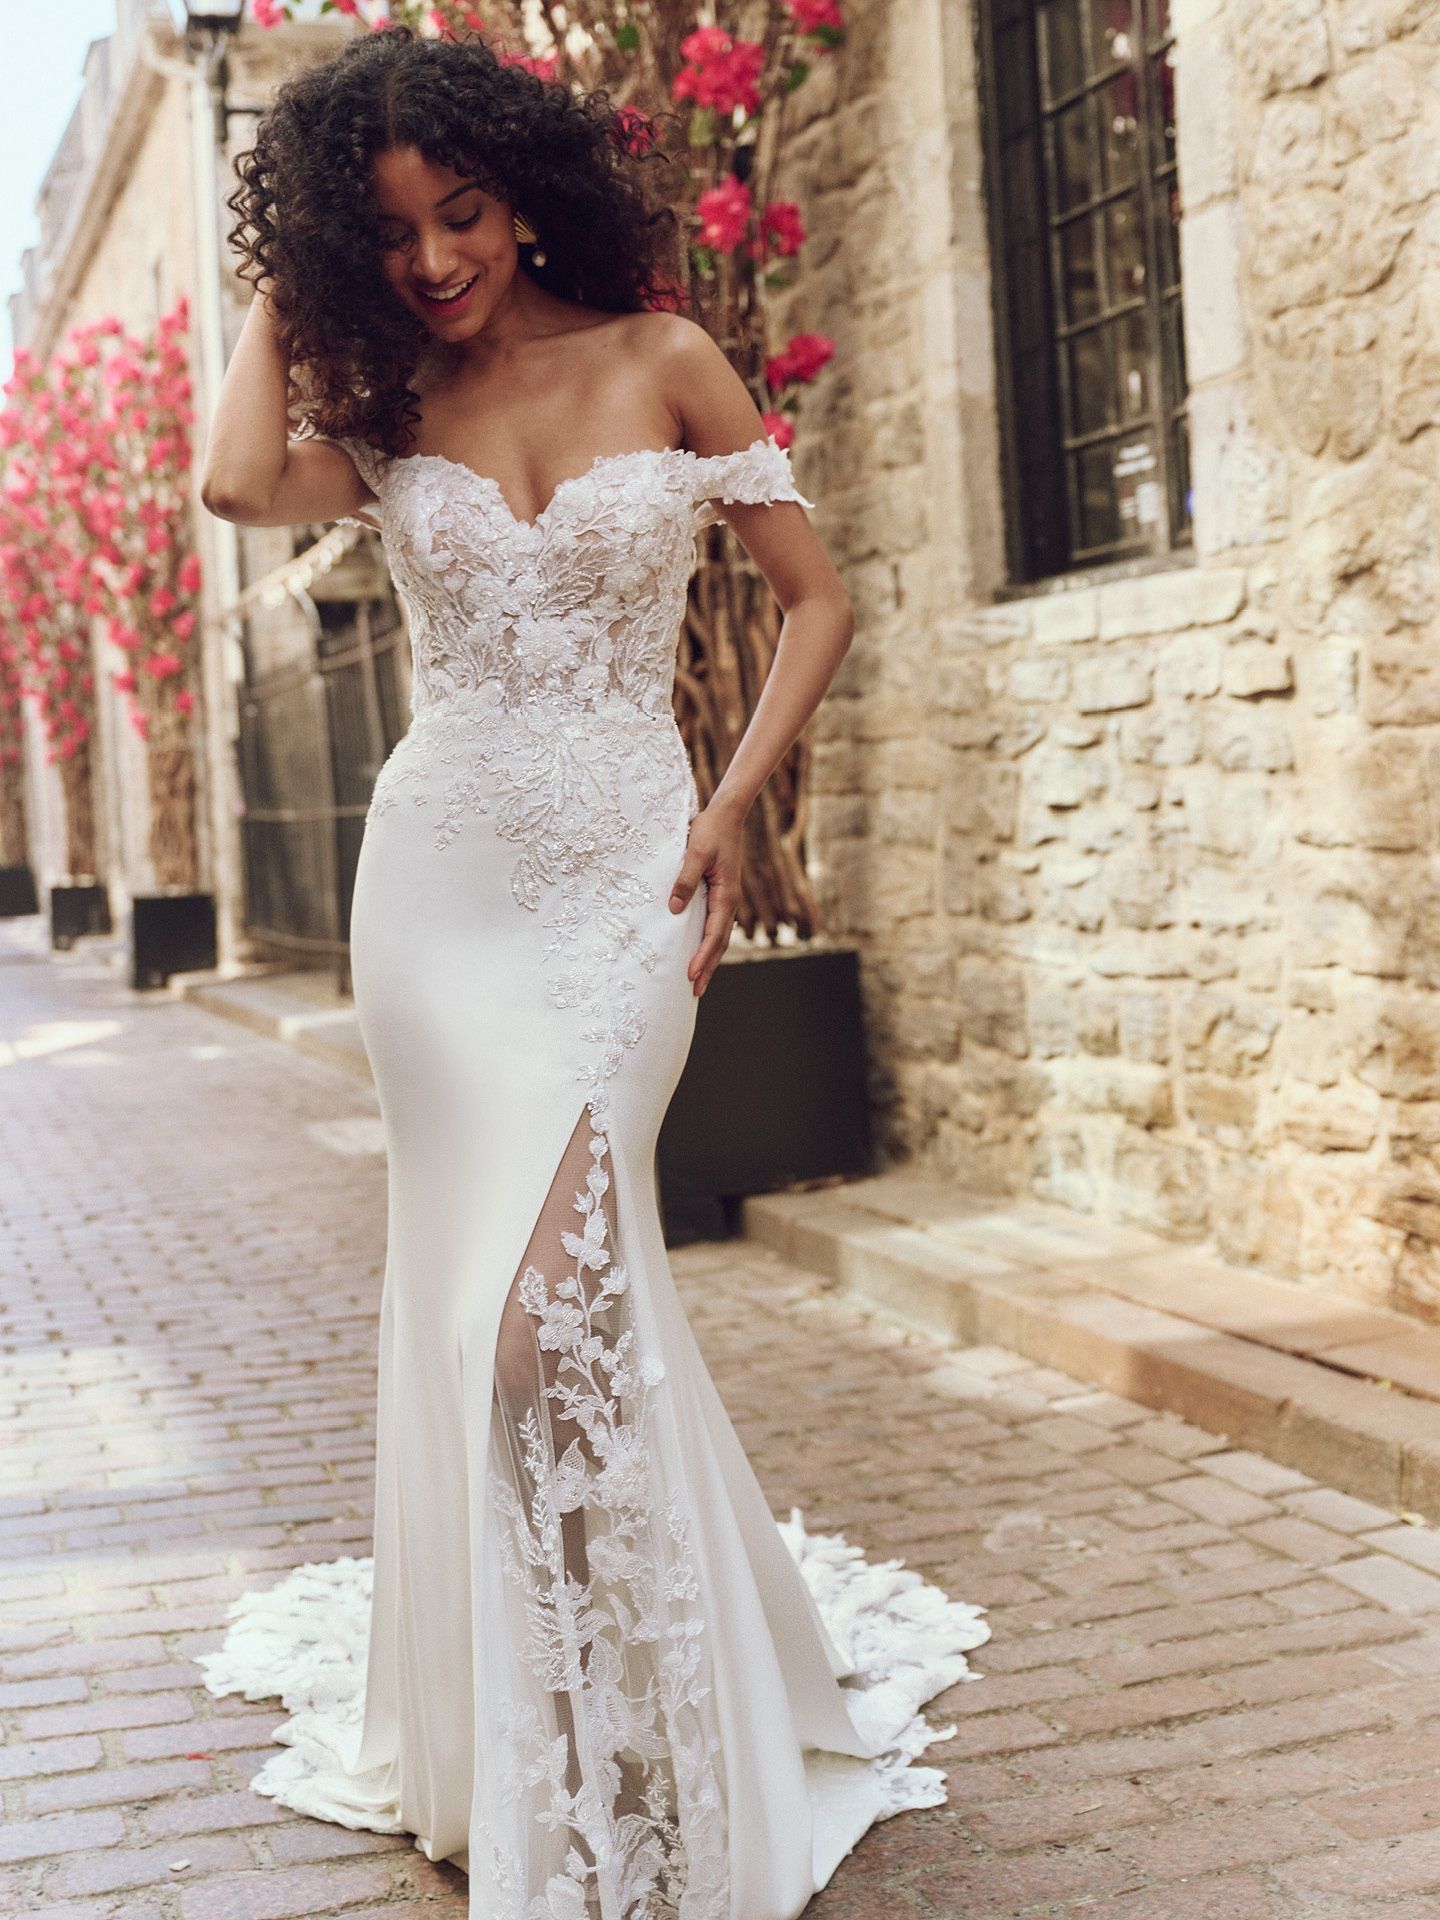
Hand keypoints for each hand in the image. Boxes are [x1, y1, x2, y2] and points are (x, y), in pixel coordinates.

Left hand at [669, 801, 743, 995]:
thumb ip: (685, 880)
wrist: (725, 815)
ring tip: (697, 980)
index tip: (692, 976)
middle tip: (695, 992)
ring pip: (719, 937)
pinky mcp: (720, 895)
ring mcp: (727, 900)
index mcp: (726, 896)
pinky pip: (715, 926)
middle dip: (707, 968)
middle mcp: (730, 902)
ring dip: (708, 959)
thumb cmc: (710, 831)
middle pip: (719, 944)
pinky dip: (708, 943)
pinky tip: (699, 951)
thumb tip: (674, 908)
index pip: (714, 935)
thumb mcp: (695, 852)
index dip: (703, 957)